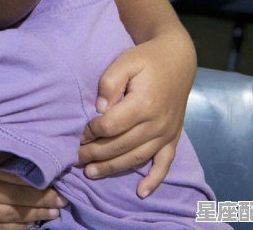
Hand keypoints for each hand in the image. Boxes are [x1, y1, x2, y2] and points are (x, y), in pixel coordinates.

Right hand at [0, 169, 65, 228]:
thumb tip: (16, 149)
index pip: (13, 180)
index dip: (36, 181)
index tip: (56, 179)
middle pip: (16, 200)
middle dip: (42, 201)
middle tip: (63, 199)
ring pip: (11, 217)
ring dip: (35, 216)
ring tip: (54, 213)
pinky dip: (17, 227)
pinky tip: (31, 225)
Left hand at [77, 37, 194, 197]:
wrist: (177, 60)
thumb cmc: (146, 60)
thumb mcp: (124, 62)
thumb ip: (109, 83)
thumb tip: (100, 110)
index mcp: (143, 104)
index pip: (111, 126)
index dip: (91, 131)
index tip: (79, 131)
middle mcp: (157, 123)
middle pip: (121, 146)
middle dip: (95, 154)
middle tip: (75, 158)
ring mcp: (167, 133)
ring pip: (137, 158)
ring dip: (113, 168)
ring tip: (90, 173)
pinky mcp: (173, 138)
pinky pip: (165, 163)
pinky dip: (154, 180)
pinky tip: (141, 192)